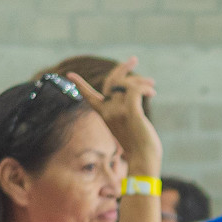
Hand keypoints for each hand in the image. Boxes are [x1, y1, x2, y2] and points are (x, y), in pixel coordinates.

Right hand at [70, 56, 162, 177]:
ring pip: (126, 83)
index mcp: (104, 115)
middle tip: (134, 59)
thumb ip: (126, 111)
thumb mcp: (128, 126)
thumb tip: (136, 96)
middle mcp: (108, 111)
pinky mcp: (130, 113)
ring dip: (140, 80)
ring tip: (151, 86)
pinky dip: (144, 87)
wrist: (143, 162)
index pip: (88, 96)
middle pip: (111, 81)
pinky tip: (152, 92)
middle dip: (122, 67)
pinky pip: (135, 90)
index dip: (80, 85)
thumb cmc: (139, 148)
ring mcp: (118, 111)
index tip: (69, 75)